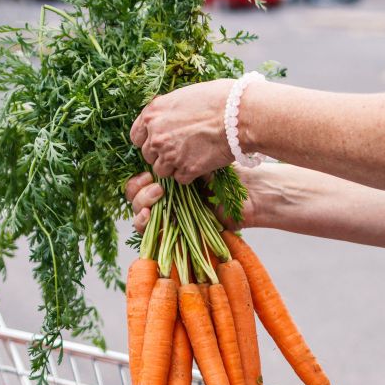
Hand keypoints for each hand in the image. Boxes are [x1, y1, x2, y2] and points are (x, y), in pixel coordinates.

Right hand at [125, 170, 257, 231]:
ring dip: (141, 201)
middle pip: (134, 193)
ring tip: (159, 193)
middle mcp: (164, 197)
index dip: (139, 173)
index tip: (149, 167)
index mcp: (169, 178)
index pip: (140, 175)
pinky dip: (141, 221)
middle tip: (156, 183)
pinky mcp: (169, 233)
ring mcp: (166, 215)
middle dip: (139, 188)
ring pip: (136, 209)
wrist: (250, 198)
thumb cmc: (230, 177)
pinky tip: (148, 214)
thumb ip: (179, 157)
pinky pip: (145, 230)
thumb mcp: (202, 161)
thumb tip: (156, 152)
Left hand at [129, 80, 234, 183]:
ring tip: (192, 156)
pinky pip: (180, 179)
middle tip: (181, 149)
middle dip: (161, 155)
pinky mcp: (186, 169)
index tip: (159, 141)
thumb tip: (166, 119)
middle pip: (148, 156)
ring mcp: (170, 154)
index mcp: (152, 114)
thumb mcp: (184, 96)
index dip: (147, 140)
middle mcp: (156, 135)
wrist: (239, 114)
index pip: (135, 136)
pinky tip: (202, 162)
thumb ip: (168, 111)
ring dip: (174, 167)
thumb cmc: (218, 99)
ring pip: (162, 171)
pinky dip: (190, 174)